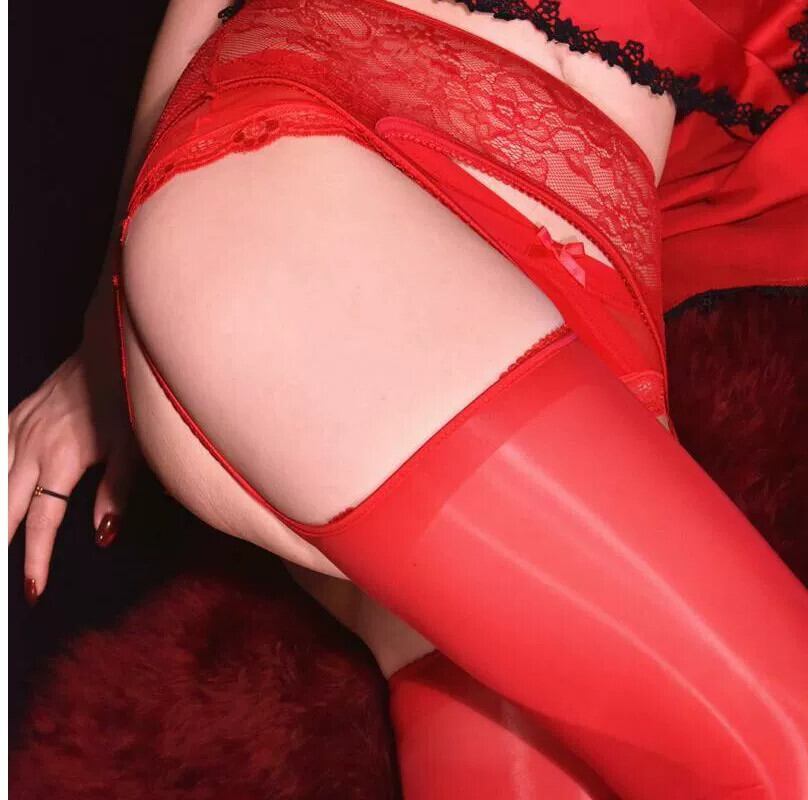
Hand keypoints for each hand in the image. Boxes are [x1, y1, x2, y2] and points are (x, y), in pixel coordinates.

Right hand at [8, 279, 139, 604]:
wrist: (108, 352)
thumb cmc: (125, 401)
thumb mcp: (131, 449)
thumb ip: (115, 493)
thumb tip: (103, 535)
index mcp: (61, 460)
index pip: (43, 522)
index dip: (37, 559)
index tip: (32, 589)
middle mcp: (31, 447)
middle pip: (6, 507)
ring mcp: (18, 430)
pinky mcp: (14, 416)